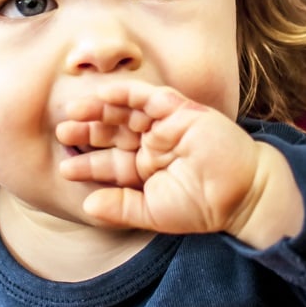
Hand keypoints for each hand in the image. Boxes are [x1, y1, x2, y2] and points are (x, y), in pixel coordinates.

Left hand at [56, 80, 302, 246]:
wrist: (243, 194)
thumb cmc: (202, 207)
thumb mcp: (153, 213)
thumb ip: (120, 208)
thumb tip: (87, 205)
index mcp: (146, 169)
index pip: (110, 163)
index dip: (87, 164)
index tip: (64, 169)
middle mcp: (153, 145)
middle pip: (112, 133)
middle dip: (87, 132)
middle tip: (62, 132)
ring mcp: (166, 126)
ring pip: (125, 112)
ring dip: (99, 110)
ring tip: (73, 113)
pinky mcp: (180, 110)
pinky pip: (148, 96)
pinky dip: (126, 94)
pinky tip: (104, 96)